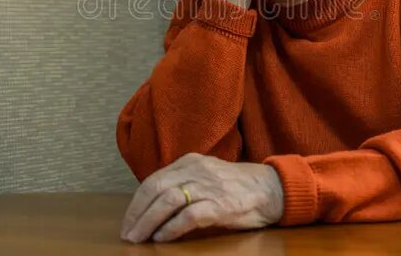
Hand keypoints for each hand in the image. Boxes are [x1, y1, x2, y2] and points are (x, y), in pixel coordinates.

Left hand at [120, 152, 283, 242]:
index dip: (136, 203)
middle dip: (138, 214)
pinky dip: (172, 228)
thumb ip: (183, 183)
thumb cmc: (237, 186)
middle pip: (156, 189)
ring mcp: (209, 186)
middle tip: (128, 235)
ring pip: (168, 200)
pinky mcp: (222, 204)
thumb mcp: (207, 175)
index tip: (129, 222)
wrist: (272, 188)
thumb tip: (154, 205)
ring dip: (149, 222)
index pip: (154, 180)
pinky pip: (189, 215)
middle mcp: (197, 170)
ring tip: (140, 239)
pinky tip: (163, 238)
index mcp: (191, 161)